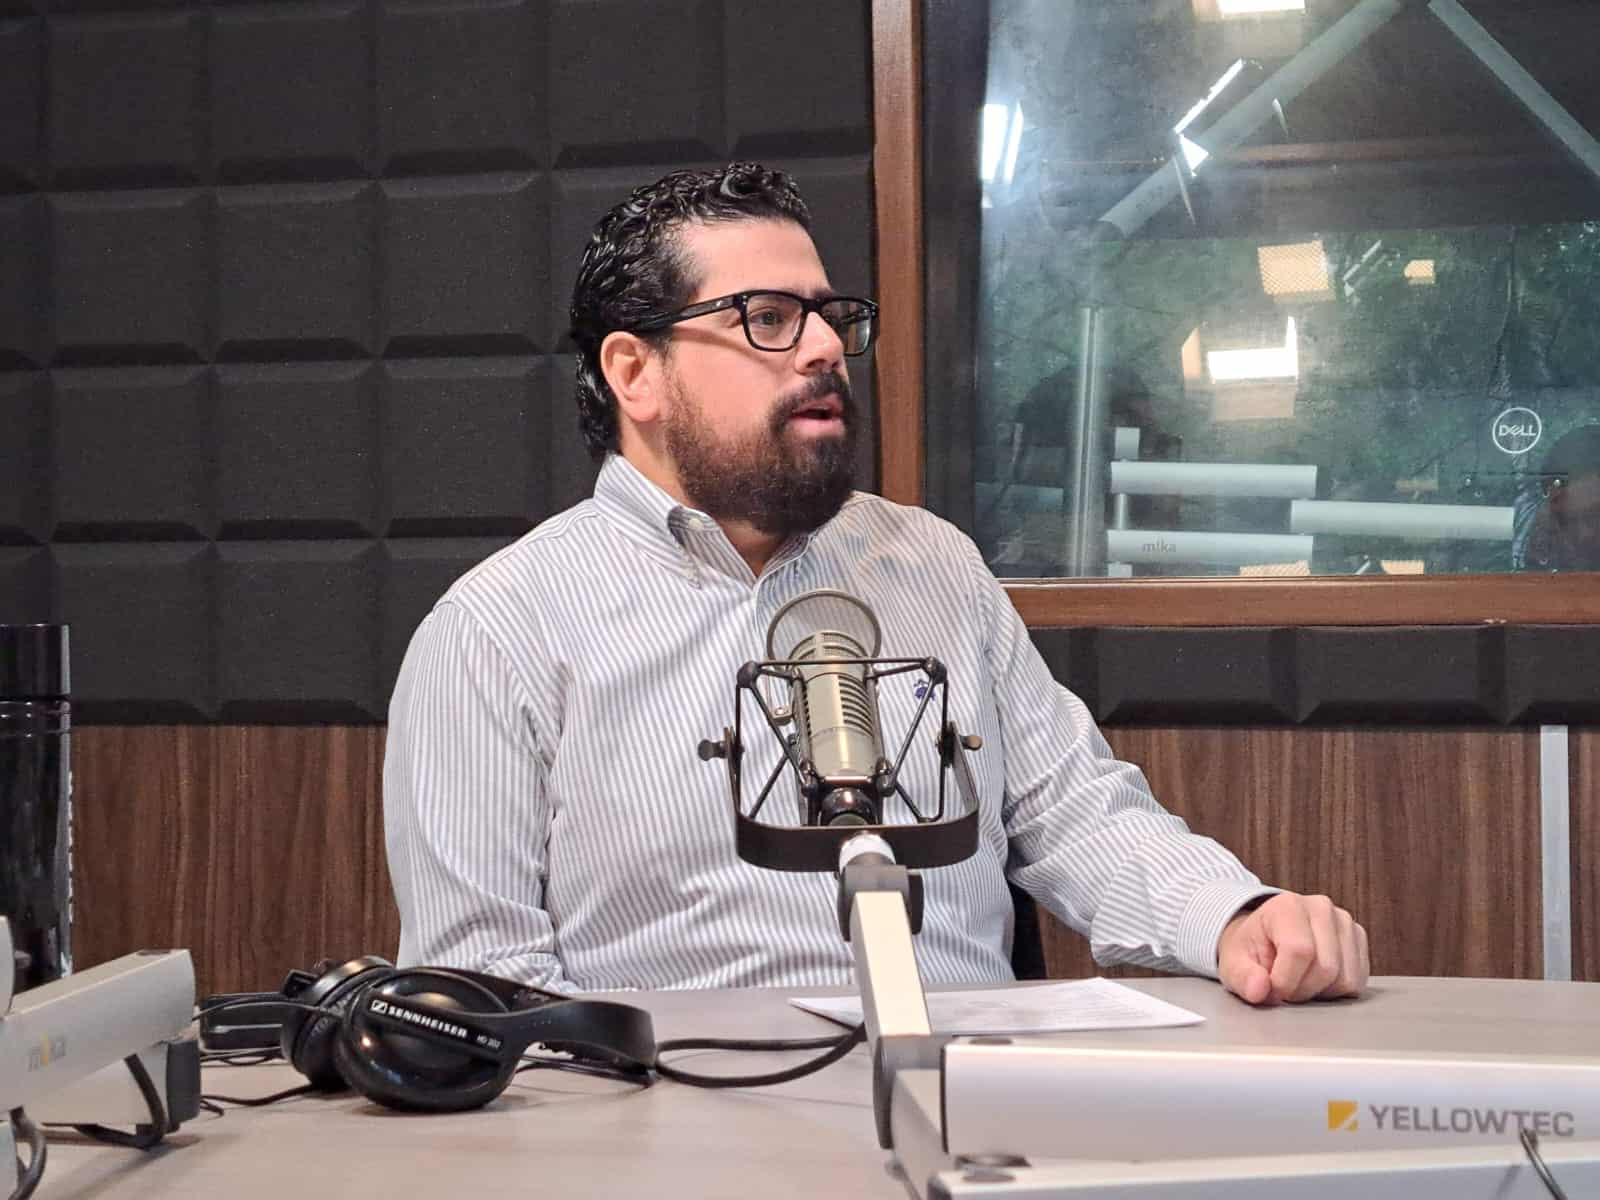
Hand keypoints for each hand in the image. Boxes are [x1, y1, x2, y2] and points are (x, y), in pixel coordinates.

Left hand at [1217, 893, 1367, 1004]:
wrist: (1265, 937)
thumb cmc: (1251, 949)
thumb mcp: (1233, 963)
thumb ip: (1242, 977)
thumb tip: (1258, 990)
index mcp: (1287, 906)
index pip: (1299, 951)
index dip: (1285, 981)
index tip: (1270, 988)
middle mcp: (1321, 908)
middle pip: (1326, 968)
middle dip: (1301, 989)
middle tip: (1284, 986)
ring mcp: (1344, 922)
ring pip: (1344, 978)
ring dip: (1319, 992)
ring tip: (1299, 980)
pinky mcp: (1358, 939)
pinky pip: (1357, 981)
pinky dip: (1336, 991)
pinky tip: (1316, 980)